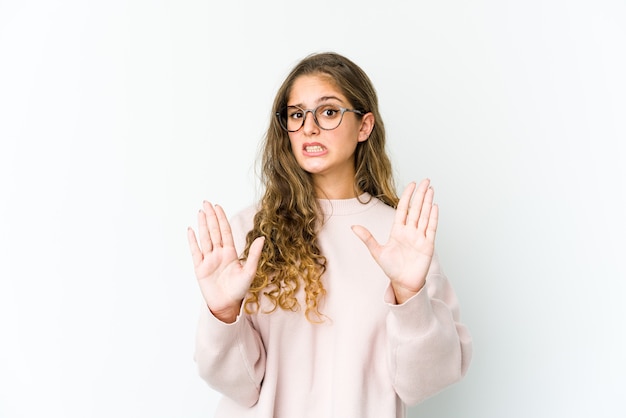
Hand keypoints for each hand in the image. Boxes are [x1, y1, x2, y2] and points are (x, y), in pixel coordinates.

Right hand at [187, 201, 263, 322]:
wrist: (227, 305)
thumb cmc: (239, 290)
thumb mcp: (249, 271)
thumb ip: (253, 254)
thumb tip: (262, 238)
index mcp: (230, 253)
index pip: (225, 231)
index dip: (221, 219)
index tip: (218, 206)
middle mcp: (219, 253)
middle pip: (213, 231)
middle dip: (210, 217)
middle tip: (206, 202)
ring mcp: (208, 260)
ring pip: (205, 238)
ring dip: (202, 225)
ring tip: (200, 212)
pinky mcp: (200, 268)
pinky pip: (195, 251)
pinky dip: (192, 241)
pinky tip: (191, 230)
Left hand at [352, 179, 437, 303]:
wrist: (403, 283)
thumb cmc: (391, 269)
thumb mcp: (377, 252)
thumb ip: (367, 238)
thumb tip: (353, 227)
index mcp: (398, 231)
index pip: (403, 209)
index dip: (407, 196)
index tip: (411, 184)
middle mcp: (410, 231)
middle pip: (416, 208)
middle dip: (420, 194)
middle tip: (426, 180)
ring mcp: (420, 237)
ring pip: (424, 215)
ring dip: (428, 202)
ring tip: (431, 189)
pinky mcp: (428, 245)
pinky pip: (431, 228)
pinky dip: (433, 217)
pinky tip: (434, 206)